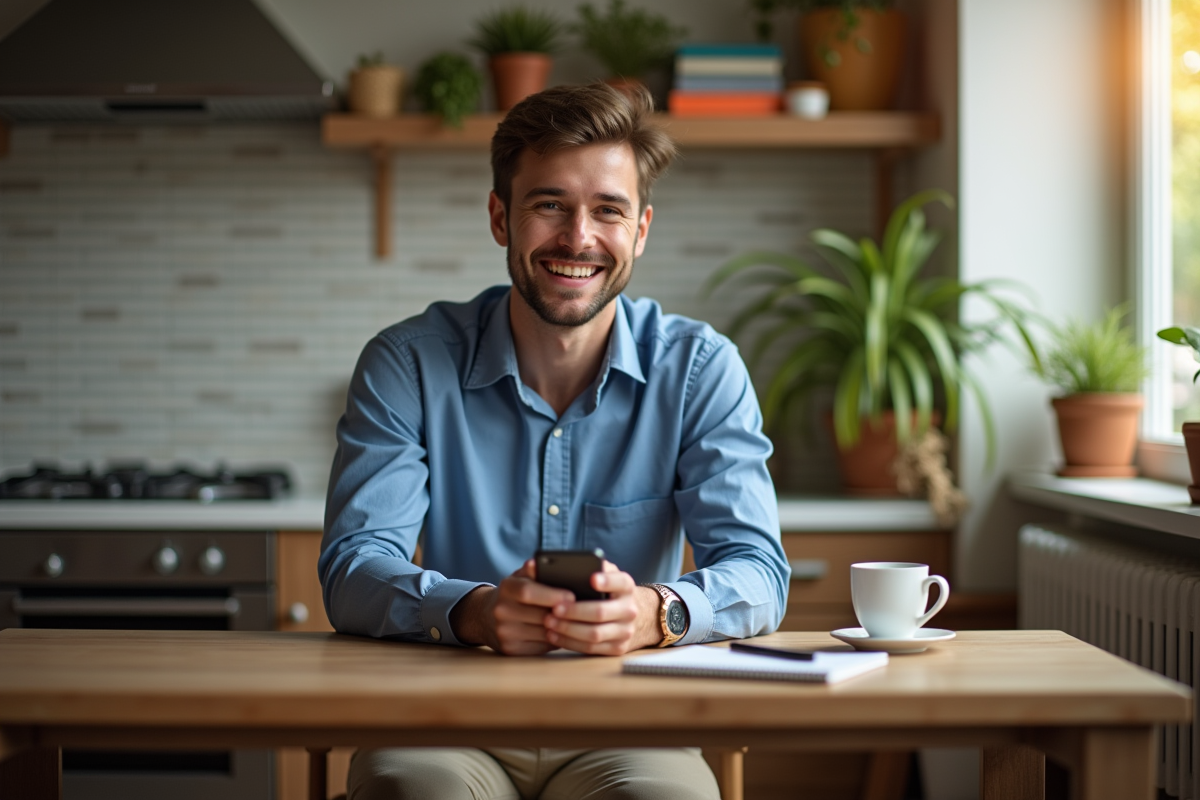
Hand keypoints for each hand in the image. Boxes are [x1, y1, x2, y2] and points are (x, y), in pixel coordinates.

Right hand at [450, 560, 574, 655]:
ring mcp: (504, 633)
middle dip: (563, 614)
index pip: (528, 592)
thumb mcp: (518, 578)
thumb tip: (538, 562)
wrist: (484, 617)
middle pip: (540, 615)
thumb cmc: (511, 594)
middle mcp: (501, 611)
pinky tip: (561, 633)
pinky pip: (540, 647)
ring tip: (575, 621)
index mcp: (505, 588)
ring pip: (543, 633)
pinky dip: (554, 640)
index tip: (572, 596)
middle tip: (581, 612)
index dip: (552, 595)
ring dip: (562, 629)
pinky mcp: (510, 649)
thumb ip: (532, 571)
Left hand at [543, 561, 663, 655]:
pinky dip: (570, 642)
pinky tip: (554, 635)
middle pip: (600, 612)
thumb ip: (591, 567)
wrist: (634, 616)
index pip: (620, 582)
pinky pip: (591, 649)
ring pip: (594, 634)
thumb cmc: (608, 592)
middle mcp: (629, 609)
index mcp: (626, 587)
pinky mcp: (617, 648)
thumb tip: (561, 564)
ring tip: (549, 622)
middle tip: (554, 608)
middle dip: (575, 611)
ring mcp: (625, 631)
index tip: (592, 579)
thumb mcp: (606, 575)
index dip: (607, 581)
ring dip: (568, 629)